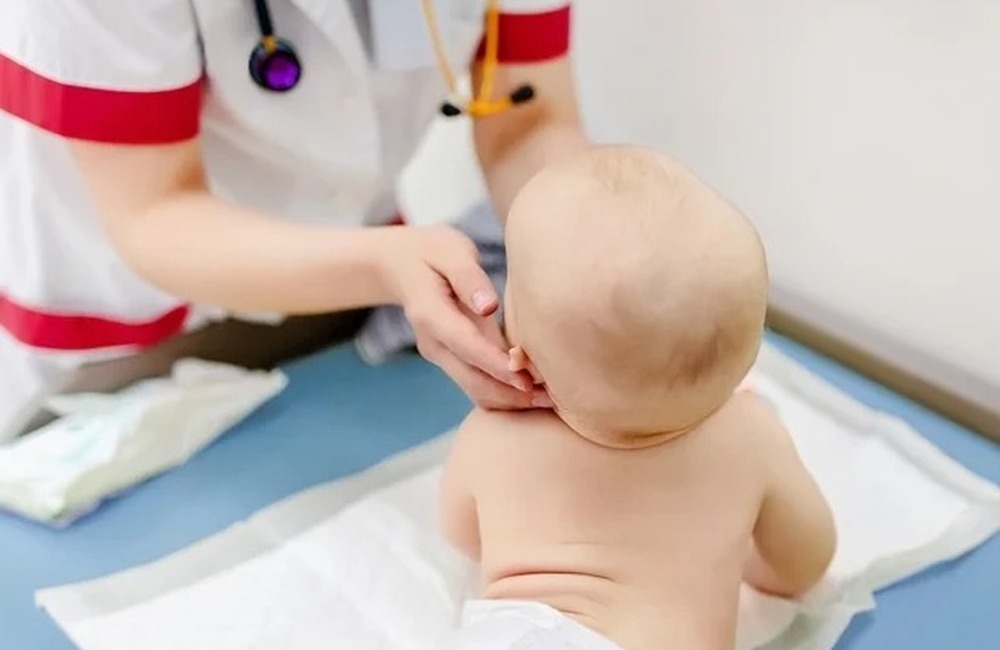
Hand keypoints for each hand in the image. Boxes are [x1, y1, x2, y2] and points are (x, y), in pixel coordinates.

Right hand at [378, 225, 551, 409]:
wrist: (399, 265)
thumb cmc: (432, 251)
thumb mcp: (450, 251)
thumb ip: (469, 277)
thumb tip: (489, 306)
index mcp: (430, 315)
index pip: (467, 347)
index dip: (498, 366)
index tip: (528, 379)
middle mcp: (433, 343)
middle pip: (473, 380)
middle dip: (511, 393)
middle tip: (552, 399)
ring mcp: (440, 355)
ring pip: (475, 389)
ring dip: (510, 400)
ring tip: (549, 400)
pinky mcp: (451, 359)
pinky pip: (477, 384)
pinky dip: (503, 393)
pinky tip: (533, 392)